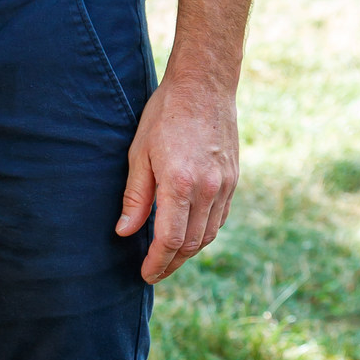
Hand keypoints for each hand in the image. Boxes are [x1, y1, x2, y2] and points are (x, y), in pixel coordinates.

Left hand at [117, 76, 238, 281]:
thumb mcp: (139, 153)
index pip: (169, 240)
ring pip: (208, 235)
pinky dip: (203, 232)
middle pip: (190, 244)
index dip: (156, 263)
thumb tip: (125, 233)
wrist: (204, 86)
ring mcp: (224, 186)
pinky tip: (188, 233)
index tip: (145, 274)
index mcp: (180, 184)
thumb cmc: (165, 115)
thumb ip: (135, 197)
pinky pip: (219, 218)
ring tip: (168, 257)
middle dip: (171, 263)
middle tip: (153, 271)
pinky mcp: (233, 180)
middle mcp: (207, 190)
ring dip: (188, 251)